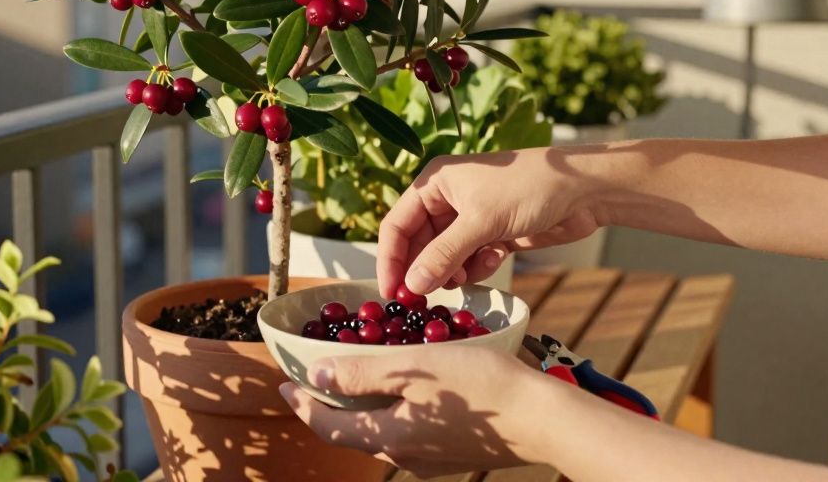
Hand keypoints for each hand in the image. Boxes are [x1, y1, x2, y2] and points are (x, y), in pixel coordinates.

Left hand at [279, 346, 550, 476]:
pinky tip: (404, 395)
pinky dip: (392, 414)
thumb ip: (362, 372)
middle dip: (328, 408)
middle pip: (352, 433)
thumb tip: (317, 374)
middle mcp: (405, 456)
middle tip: (314, 381)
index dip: (302, 404)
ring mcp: (431, 460)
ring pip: (382, 434)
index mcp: (389, 436)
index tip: (284, 384)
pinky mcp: (454, 455)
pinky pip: (409, 435)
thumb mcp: (413, 367)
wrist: (543, 419)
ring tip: (354, 381)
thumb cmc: (480, 385)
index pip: (329, 425)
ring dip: (361, 410)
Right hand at [378, 149, 605, 295]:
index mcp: (434, 184)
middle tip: (429, 298)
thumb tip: (412, 286)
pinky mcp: (492, 234)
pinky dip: (478, 266)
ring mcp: (470, 218)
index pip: (396, 225)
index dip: (391, 259)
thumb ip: (443, 255)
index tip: (391, 293)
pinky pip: (470, 260)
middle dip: (427, 270)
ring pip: (445, 257)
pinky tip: (497, 257)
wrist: (584, 189)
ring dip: (455, 270)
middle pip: (419, 245)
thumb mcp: (481, 222)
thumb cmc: (529, 188)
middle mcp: (446, 199)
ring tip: (469, 273)